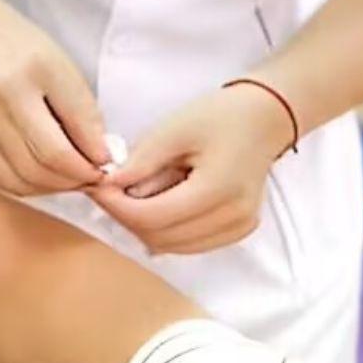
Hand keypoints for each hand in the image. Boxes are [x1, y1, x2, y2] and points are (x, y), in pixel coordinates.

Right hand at [0, 0, 108, 196]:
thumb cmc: (11, 41)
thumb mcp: (58, 64)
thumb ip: (83, 112)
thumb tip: (101, 155)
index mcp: (17, 85)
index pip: (56, 151)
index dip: (85, 170)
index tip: (102, 168)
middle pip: (34, 171)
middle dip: (69, 182)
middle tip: (88, 176)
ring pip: (12, 181)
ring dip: (46, 187)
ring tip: (65, 176)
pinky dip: (19, 181)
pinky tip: (36, 170)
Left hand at [91, 82, 295, 254]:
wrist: (265, 118)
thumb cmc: (222, 116)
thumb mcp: (176, 127)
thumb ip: (142, 160)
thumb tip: (109, 185)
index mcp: (218, 190)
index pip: (153, 217)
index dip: (118, 207)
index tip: (97, 188)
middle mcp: (232, 217)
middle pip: (161, 237)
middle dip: (127, 217)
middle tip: (109, 191)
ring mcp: (239, 228)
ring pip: (174, 247)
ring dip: (145, 226)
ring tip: (133, 195)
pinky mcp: (239, 230)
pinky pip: (191, 244)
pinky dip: (168, 230)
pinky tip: (159, 205)